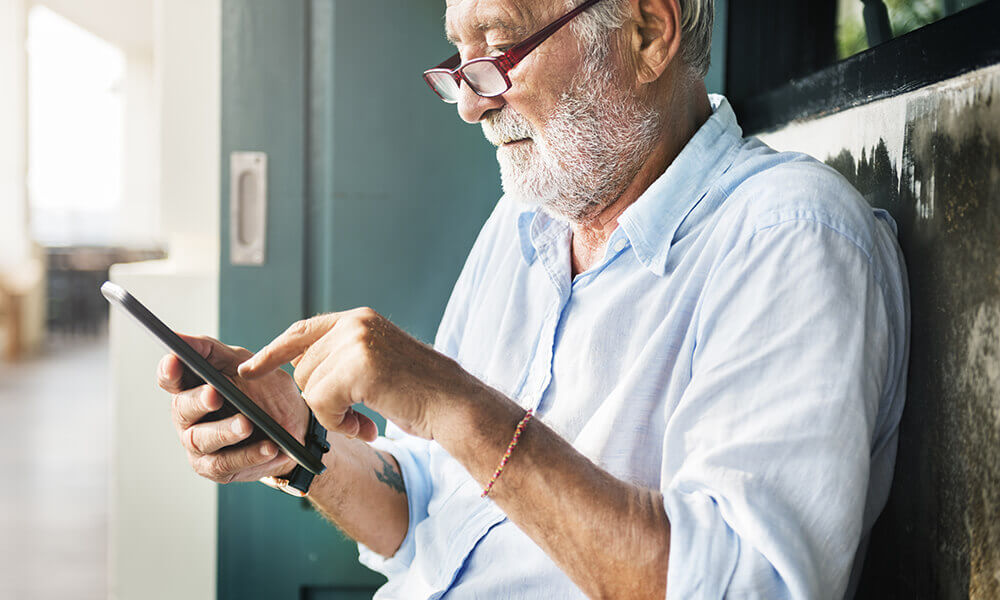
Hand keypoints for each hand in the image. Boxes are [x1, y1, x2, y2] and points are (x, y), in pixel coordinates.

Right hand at [157, 334, 309, 482]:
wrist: (297, 426)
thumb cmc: (266, 392)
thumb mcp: (245, 364)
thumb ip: (213, 351)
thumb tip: (181, 339)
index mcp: (193, 387)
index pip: (171, 378)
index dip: (168, 370)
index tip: (174, 361)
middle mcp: (190, 417)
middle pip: (182, 409)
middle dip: (198, 401)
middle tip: (215, 394)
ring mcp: (201, 444)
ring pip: (202, 439)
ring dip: (225, 431)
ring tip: (248, 424)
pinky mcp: (216, 468)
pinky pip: (227, 463)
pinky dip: (249, 455)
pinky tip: (269, 447)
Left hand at [238, 308, 469, 440]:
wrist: (455, 406)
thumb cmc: (421, 394)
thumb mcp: (377, 366)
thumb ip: (342, 361)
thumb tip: (300, 373)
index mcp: (360, 319)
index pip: (302, 330)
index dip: (274, 351)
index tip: (250, 370)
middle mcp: (357, 323)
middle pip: (304, 368)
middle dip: (322, 400)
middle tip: (355, 418)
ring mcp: (358, 341)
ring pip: (311, 388)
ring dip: (333, 416)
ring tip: (364, 422)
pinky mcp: (360, 366)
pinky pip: (322, 404)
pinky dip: (339, 424)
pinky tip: (366, 427)